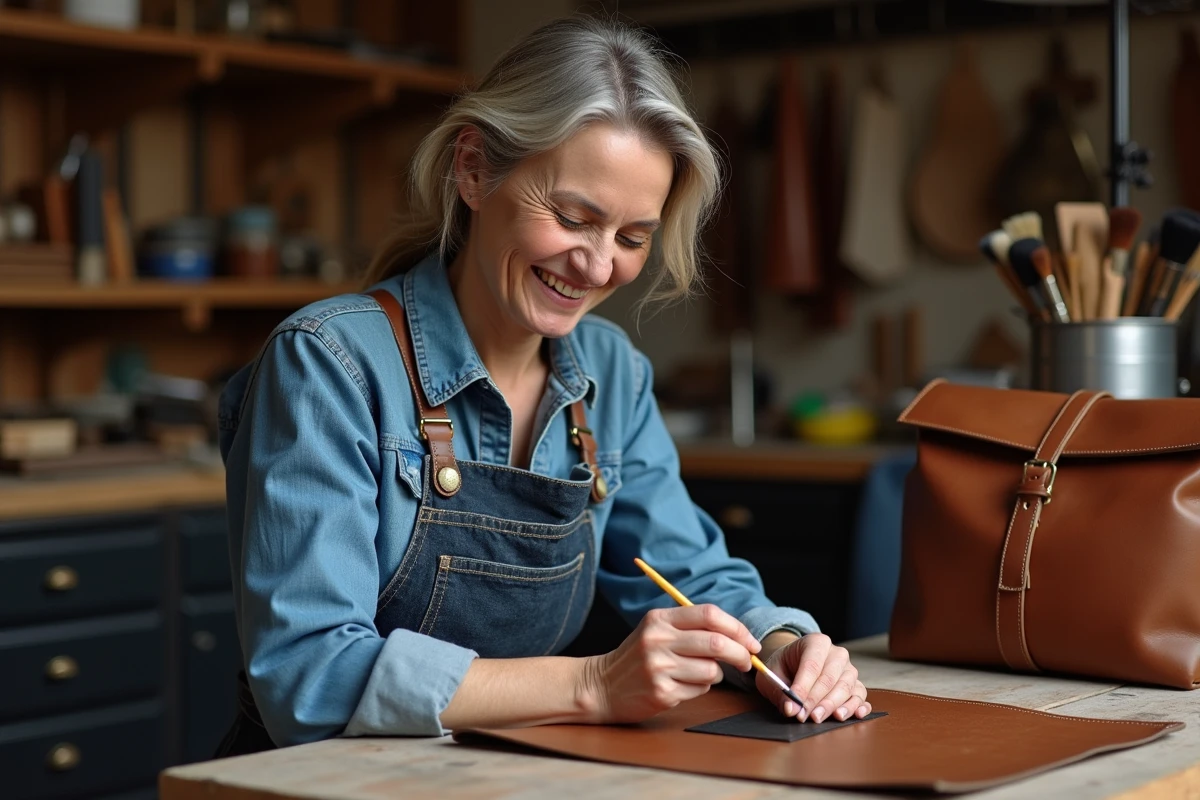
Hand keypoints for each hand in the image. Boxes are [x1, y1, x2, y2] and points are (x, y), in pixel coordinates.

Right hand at [579, 604, 759, 723]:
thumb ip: (691, 627)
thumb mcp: (656, 630)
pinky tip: (681, 686)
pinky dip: (700, 689)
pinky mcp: (661, 692)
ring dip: (715, 675)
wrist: (601, 685)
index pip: (709, 615)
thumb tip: (738, 635)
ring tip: (697, 674)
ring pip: (712, 671)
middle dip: (741, 654)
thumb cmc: (637, 657)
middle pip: (716, 643)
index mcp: (659, 619)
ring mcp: (658, 667)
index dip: (737, 628)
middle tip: (747, 662)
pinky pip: (700, 690)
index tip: (750, 641)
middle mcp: (658, 640)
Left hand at [755, 633, 870, 722]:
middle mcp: (836, 654)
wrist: (794, 663)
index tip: (796, 705)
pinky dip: (858, 706)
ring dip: (834, 706)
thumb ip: (779, 691)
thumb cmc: (784, 666)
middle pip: (831, 678)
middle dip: (818, 700)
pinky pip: (861, 695)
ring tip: (821, 718)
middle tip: (806, 716)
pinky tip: (855, 714)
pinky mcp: (856, 684)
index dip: (804, 687)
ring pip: (847, 688)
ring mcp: (849, 669)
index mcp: (816, 642)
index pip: (812, 665)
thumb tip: (790, 709)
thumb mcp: (773, 674)